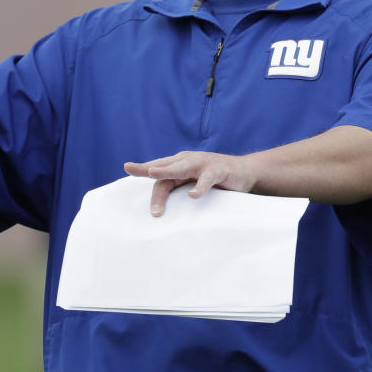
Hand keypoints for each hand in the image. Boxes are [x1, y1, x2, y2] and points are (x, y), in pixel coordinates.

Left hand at [124, 151, 255, 216]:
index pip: (158, 167)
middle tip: (131, 170)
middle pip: (165, 166)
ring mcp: (203, 164)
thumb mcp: (192, 183)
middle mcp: (188, 161)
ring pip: (181, 167)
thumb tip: (156, 211)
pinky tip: (193, 195)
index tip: (127, 168)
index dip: (142, 168)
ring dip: (167, 170)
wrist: (244, 171)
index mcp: (180, 164)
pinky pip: (207, 178)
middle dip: (148, 169)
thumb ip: (177, 191)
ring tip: (153, 173)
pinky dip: (200, 186)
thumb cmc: (213, 179)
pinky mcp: (218, 170)